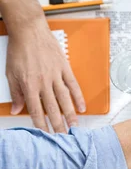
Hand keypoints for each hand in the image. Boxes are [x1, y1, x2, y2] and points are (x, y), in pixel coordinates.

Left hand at [6, 17, 84, 132]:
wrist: (30, 31)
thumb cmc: (19, 50)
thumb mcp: (11, 73)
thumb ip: (16, 93)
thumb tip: (17, 109)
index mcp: (29, 85)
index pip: (36, 110)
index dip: (41, 124)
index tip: (46, 135)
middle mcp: (44, 82)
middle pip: (53, 108)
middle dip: (58, 125)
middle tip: (63, 137)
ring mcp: (56, 75)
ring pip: (65, 99)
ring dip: (70, 114)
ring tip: (75, 126)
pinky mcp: (64, 68)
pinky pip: (73, 85)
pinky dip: (78, 97)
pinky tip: (81, 107)